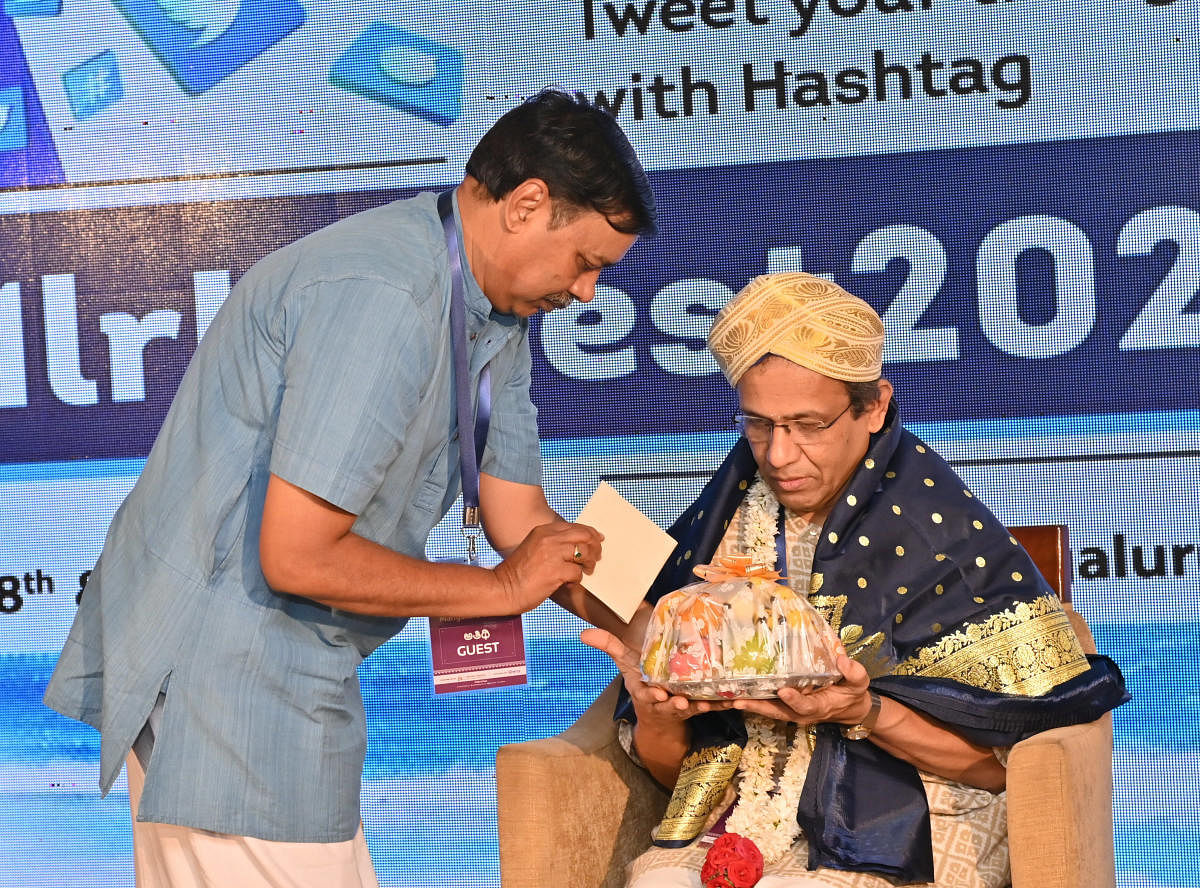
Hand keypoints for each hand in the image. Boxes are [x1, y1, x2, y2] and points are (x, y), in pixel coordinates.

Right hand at [492, 521, 602, 613]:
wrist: (503, 588)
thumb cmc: (518, 573)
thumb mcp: (534, 548)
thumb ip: (553, 543)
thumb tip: (578, 545)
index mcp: (543, 531)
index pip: (576, 526)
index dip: (590, 533)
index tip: (598, 539)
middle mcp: (549, 539)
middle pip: (584, 535)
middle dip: (595, 546)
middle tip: (596, 557)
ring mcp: (552, 554)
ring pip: (585, 552)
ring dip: (589, 563)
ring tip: (586, 570)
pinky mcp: (555, 572)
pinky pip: (578, 572)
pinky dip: (577, 578)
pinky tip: (570, 582)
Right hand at [581, 627, 730, 723]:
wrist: (658, 717)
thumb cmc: (643, 683)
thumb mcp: (625, 664)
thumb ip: (609, 646)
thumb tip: (583, 633)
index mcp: (644, 690)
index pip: (645, 693)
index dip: (651, 694)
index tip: (657, 693)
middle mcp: (662, 701)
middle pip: (668, 704)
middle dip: (674, 704)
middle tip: (680, 703)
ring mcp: (680, 706)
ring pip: (690, 707)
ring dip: (698, 706)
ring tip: (706, 704)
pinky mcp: (697, 707)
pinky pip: (710, 707)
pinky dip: (721, 704)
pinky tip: (733, 701)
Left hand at [732, 652, 871, 725]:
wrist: (848, 708)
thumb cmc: (852, 694)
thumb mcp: (859, 683)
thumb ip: (853, 672)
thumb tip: (842, 659)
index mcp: (818, 707)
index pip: (804, 705)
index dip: (794, 700)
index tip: (784, 691)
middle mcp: (800, 712)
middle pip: (776, 712)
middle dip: (756, 706)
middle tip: (737, 700)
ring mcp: (790, 711)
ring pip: (766, 709)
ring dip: (747, 704)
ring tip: (726, 697)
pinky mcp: (783, 706)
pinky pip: (765, 704)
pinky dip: (749, 699)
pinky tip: (732, 691)